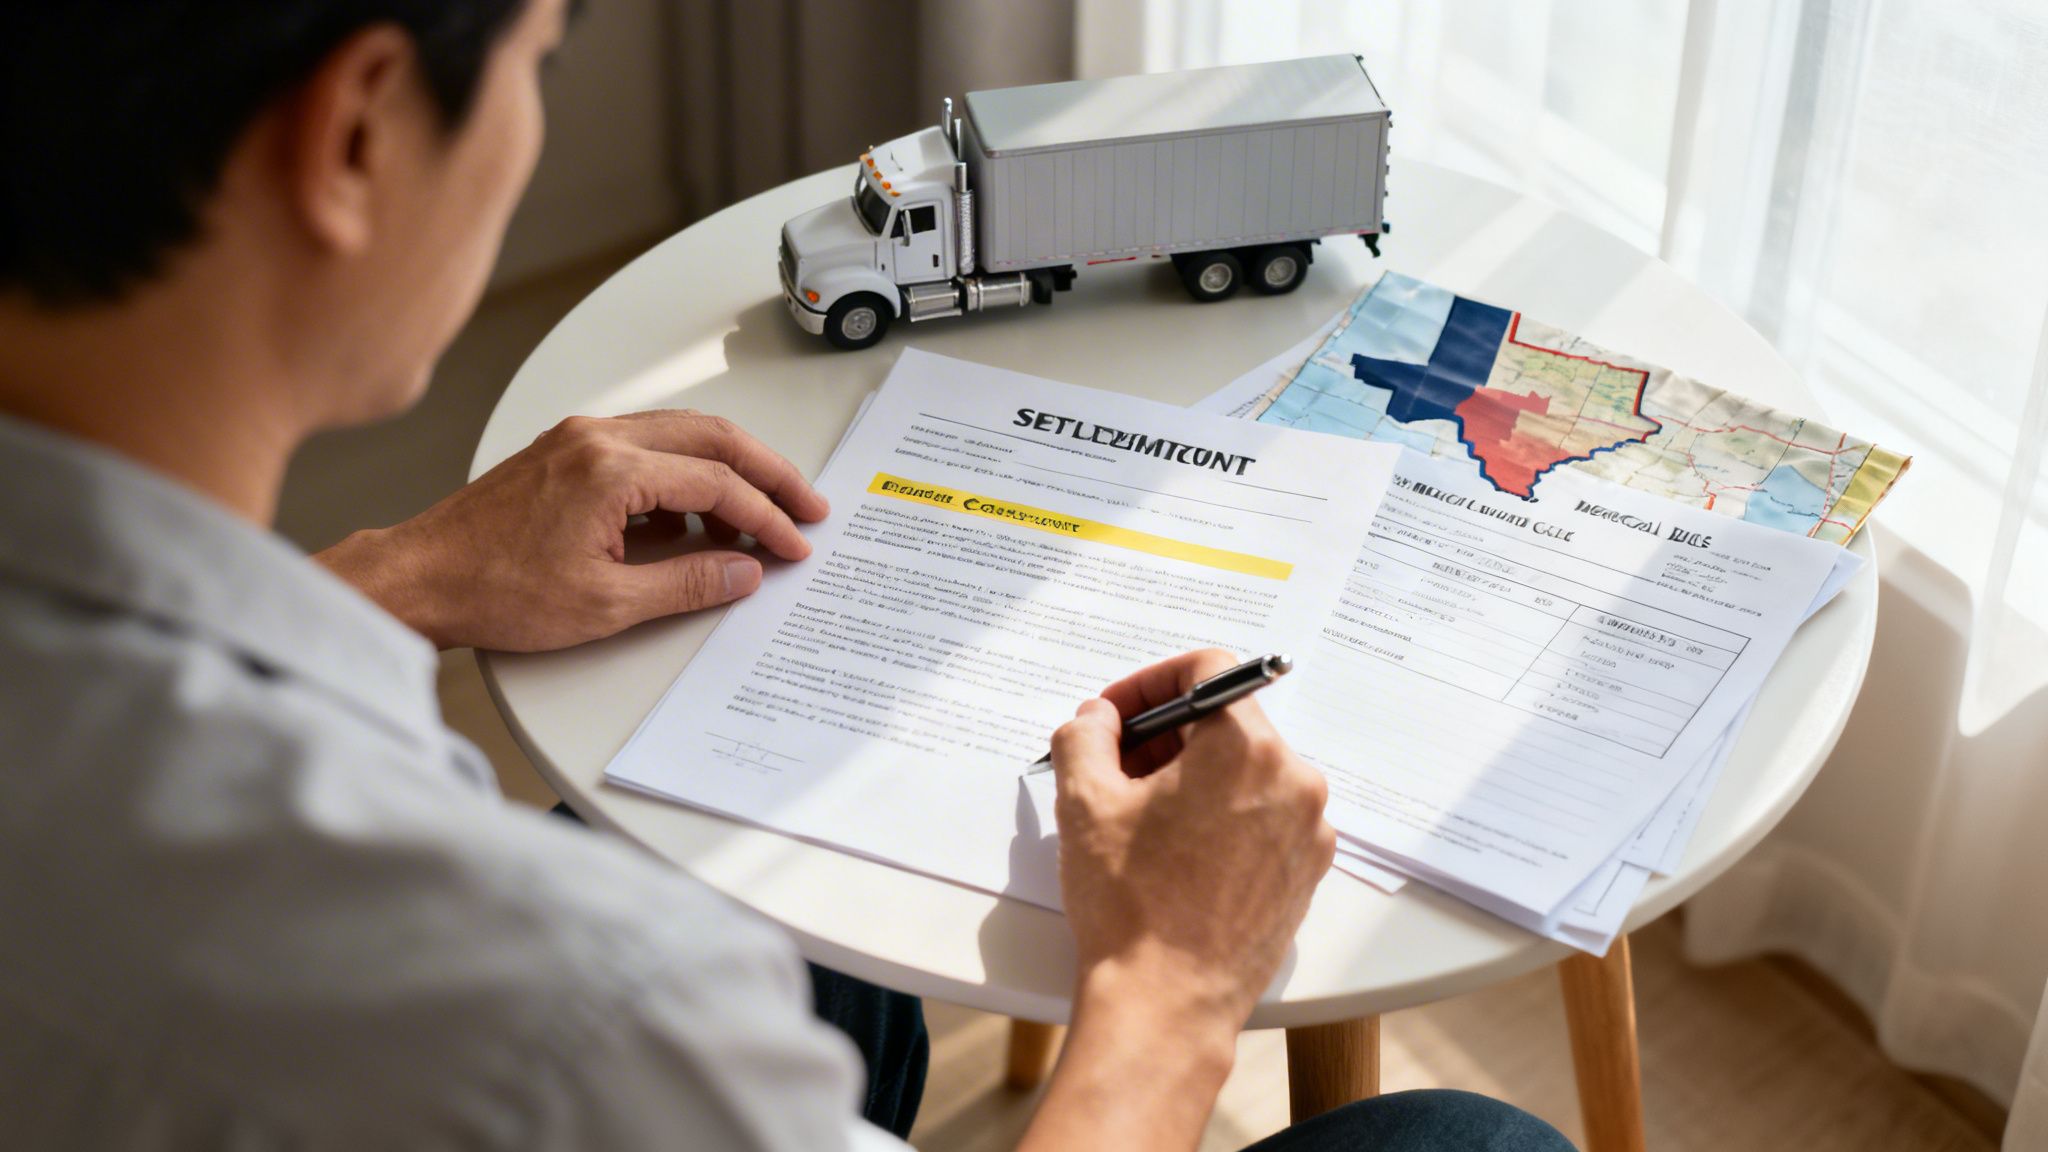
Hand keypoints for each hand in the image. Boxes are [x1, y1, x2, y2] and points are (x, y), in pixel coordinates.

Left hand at [315, 410, 827, 650]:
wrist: (419, 578)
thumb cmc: (492, 589)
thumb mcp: (605, 603)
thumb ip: (688, 583)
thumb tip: (744, 572)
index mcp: (611, 469)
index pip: (717, 483)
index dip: (766, 517)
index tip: (793, 545)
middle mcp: (597, 438)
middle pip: (711, 437)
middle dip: (767, 473)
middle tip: (804, 506)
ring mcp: (579, 438)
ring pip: (681, 433)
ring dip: (728, 469)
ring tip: (759, 515)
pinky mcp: (565, 450)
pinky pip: (646, 446)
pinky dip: (685, 472)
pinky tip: (696, 516)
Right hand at [1052, 648, 1335, 1030]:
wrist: (1167, 1005)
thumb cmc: (1131, 907)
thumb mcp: (1084, 802)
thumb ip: (1086, 735)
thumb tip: (1099, 720)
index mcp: (1247, 748)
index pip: (1208, 669)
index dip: (1149, 682)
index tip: (1116, 716)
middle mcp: (1294, 781)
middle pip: (1228, 722)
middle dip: (1166, 735)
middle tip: (1115, 766)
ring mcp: (1308, 831)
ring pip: (1246, 772)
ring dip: (1192, 777)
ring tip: (1140, 817)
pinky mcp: (1306, 872)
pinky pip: (1263, 817)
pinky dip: (1221, 816)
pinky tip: (1176, 852)